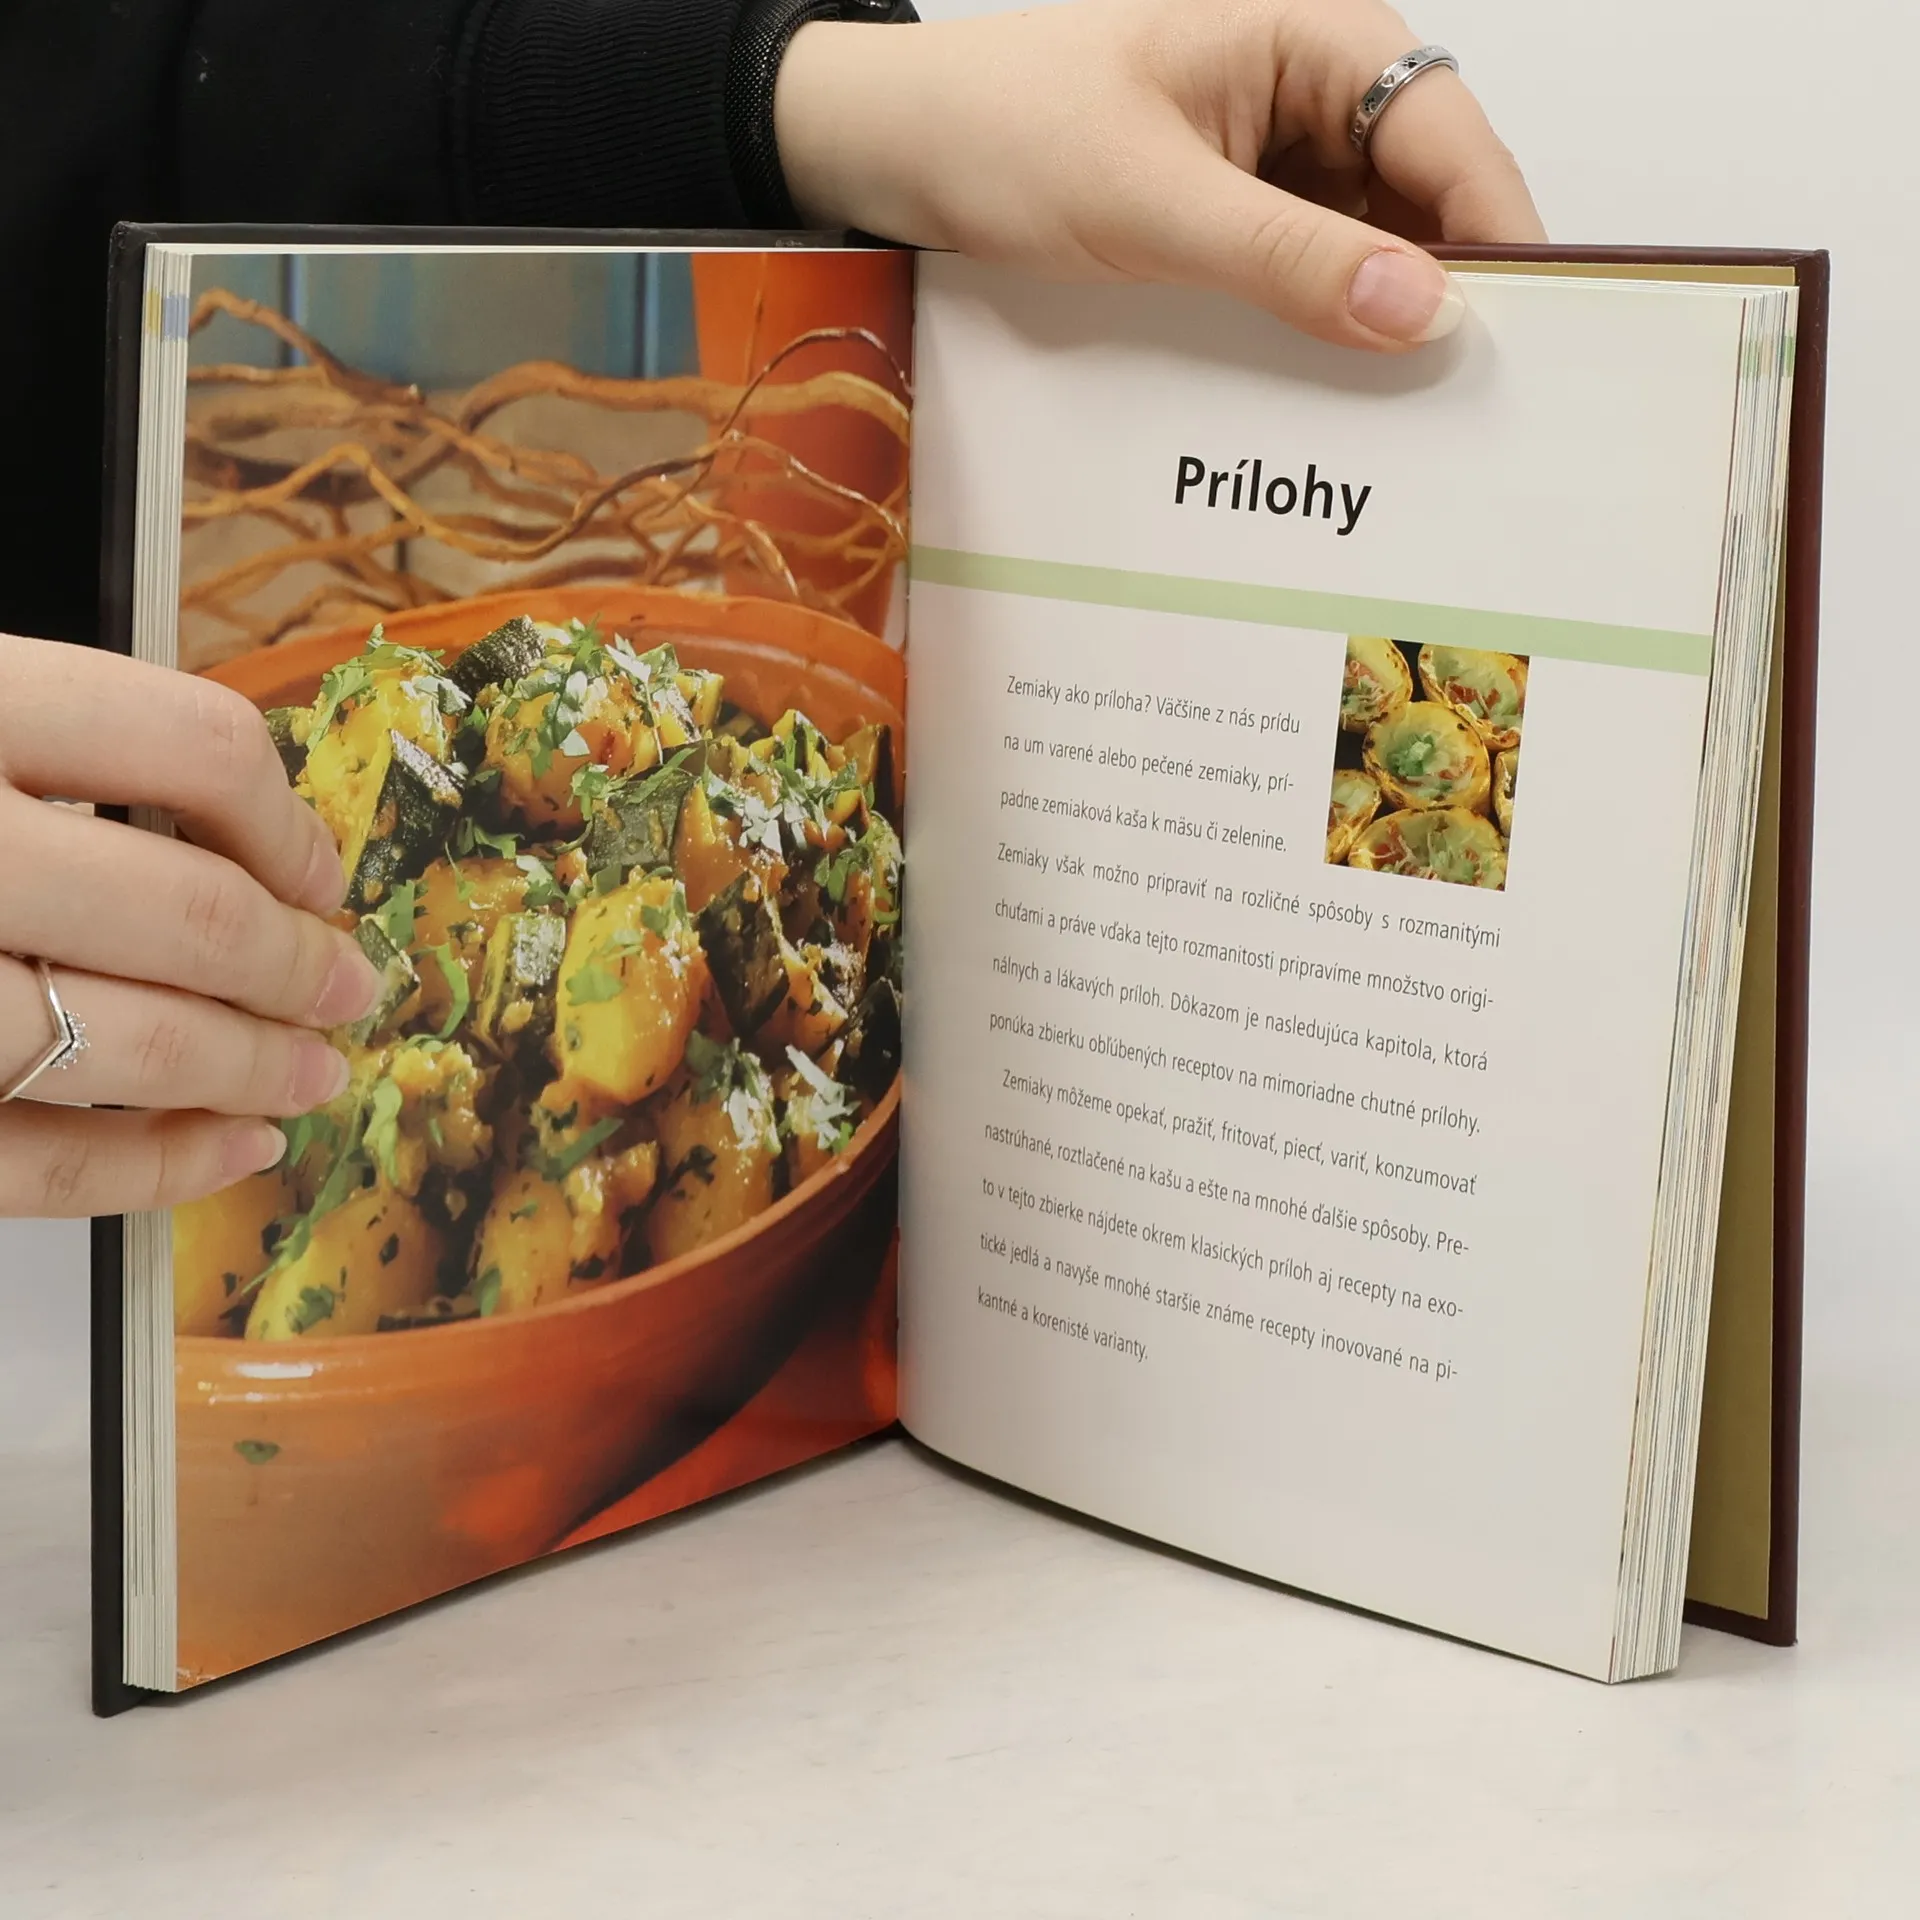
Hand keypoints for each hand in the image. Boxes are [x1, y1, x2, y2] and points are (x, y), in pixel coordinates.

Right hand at [0, 635, 383, 1216]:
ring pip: (141, 1048)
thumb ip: (54, 747)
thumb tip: (233, 824)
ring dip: (257, 1070)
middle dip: (301, 965)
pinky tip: (228, 1145)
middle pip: (192, 913)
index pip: (189, 744)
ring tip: (314, 1075)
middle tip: (349, 987)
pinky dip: (153, 1170)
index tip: (319, 870)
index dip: (283, 819)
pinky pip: (41, 1168)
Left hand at [777, 0, 1543, 349]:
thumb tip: (1426, 311)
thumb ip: (1289, 257)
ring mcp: (1274, 159)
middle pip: (1424, 200)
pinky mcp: (1233, 215)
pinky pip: (1302, 275)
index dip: (1498, 239)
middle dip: (1439, 295)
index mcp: (1316, 42)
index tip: (1524, 343)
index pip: (1453, 139)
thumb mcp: (1151, 201)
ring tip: (1389, 426)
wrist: (897, 146)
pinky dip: (1312, 329)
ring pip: (1366, 249)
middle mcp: (1312, 94)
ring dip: (1372, 324)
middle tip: (1457, 414)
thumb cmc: (1005, 130)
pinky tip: (1315, 394)